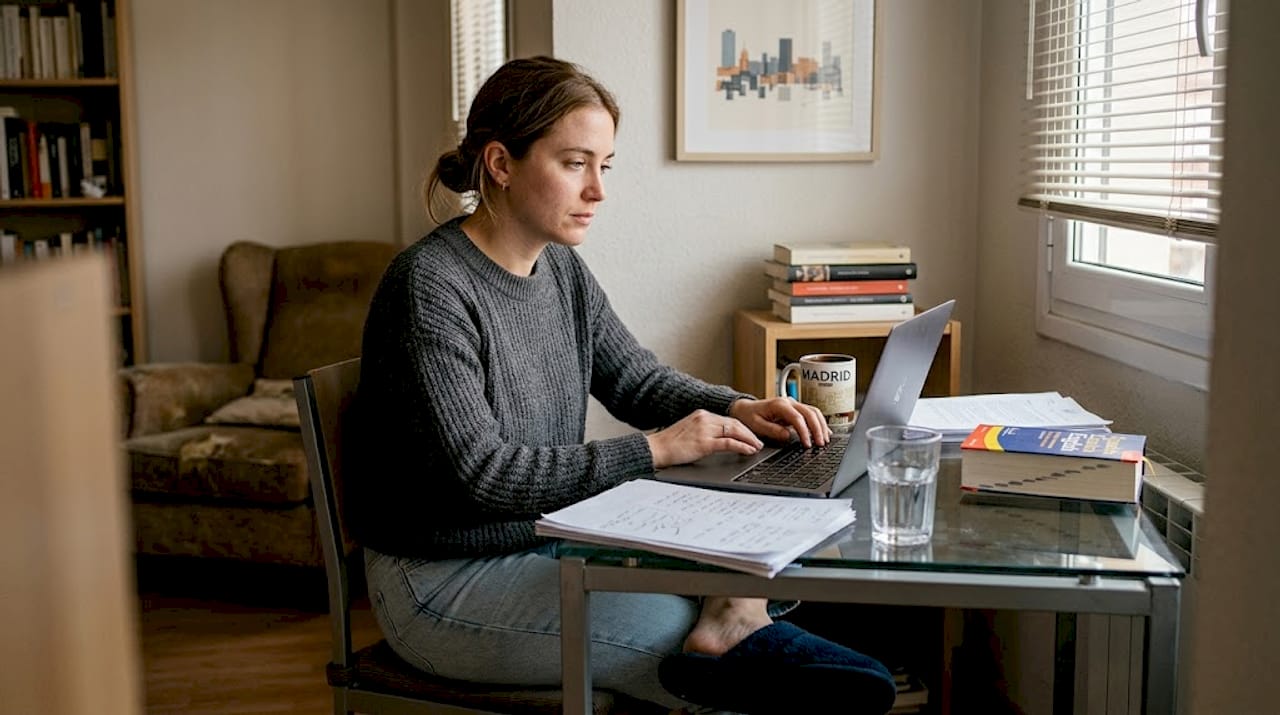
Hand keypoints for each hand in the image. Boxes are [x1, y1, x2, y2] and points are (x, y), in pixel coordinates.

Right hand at [646, 409, 762, 468]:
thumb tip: (720, 440)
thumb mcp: (689, 432)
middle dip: (749, 433)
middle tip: (758, 442)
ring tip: (757, 447)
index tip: (750, 435)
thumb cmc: (669, 445)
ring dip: (749, 439)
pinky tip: (748, 450)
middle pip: (734, 423)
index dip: (742, 428)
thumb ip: (704, 432)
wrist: (655, 449)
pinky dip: (742, 446)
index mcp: (701, 415)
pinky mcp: (704, 443)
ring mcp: (704, 429)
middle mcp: (704, 418)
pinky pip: (728, 443)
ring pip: (734, 430)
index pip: (727, 419)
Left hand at [729, 396, 830, 447]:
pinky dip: (819, 422)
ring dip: (821, 425)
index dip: (804, 432)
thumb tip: (788, 435)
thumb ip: (772, 430)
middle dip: (817, 429)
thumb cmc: (749, 416)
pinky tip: (825, 432)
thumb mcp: (756, 425)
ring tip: (825, 440)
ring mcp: (793, 404)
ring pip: (813, 412)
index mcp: (779, 405)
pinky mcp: (795, 409)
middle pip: (810, 413)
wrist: (745, 409)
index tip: (807, 444)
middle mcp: (789, 402)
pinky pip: (811, 414)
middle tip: (820, 444)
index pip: (797, 418)